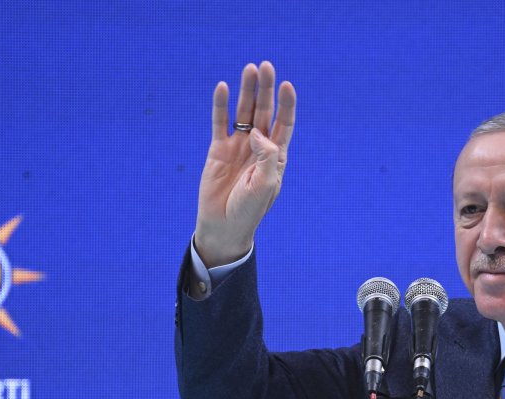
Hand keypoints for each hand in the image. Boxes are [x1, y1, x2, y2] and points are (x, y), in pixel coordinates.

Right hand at [194, 61, 296, 267]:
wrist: (224, 225)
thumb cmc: (249, 209)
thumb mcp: (265, 184)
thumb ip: (267, 156)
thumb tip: (256, 132)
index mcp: (276, 156)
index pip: (284, 123)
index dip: (286, 104)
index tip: (286, 85)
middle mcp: (258, 147)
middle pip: (264, 111)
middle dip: (265, 89)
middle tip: (265, 66)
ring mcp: (238, 146)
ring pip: (243, 112)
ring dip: (246, 91)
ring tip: (249, 69)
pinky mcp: (218, 149)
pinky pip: (220, 122)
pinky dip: (221, 105)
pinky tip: (222, 87)